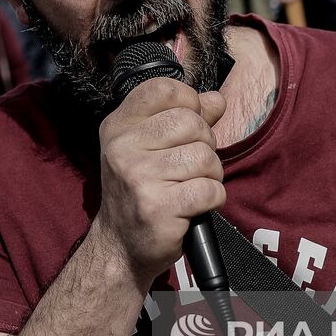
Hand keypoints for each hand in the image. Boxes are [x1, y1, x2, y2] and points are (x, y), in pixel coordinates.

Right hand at [91, 78, 227, 285]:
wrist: (121, 246)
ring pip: (205, 157)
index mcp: (119, 126)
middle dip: (205, 145)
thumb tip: (216, 99)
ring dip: (210, 175)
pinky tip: (195, 206)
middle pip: (192, 122)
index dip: (190, 103)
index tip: (190, 125)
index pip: (165, 89)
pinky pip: (210, 190)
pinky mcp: (158, 208)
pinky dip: (213, 199)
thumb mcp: (151, 148)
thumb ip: (185, 118)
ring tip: (191, 187)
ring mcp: (139, 178)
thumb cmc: (141, 192)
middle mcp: (123, 148)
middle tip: (191, 167)